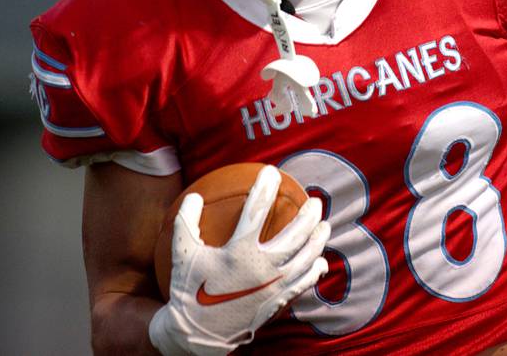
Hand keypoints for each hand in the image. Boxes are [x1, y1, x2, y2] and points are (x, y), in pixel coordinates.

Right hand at [149, 165, 329, 355]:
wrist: (197, 334)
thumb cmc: (188, 289)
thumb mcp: (182, 253)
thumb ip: (185, 222)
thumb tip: (193, 196)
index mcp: (238, 252)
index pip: (256, 210)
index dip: (265, 187)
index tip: (272, 172)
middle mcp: (262, 268)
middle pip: (296, 235)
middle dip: (309, 215)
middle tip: (315, 202)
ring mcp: (274, 286)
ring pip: (307, 258)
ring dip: (319, 240)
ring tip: (325, 226)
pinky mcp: (279, 301)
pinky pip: (305, 282)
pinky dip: (316, 270)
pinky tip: (321, 261)